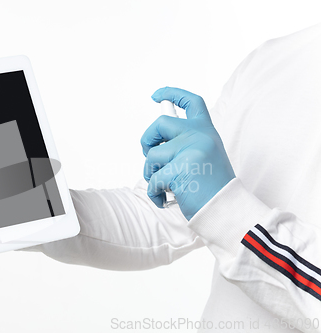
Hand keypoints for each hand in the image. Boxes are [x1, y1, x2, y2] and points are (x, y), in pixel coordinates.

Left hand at [141, 87, 234, 219]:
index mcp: (206, 131)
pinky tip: (165, 199)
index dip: (172, 93)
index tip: (157, 95)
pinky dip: (154, 193)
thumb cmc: (212, 187)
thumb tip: (155, 144)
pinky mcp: (180, 169)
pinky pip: (154, 179)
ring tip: (163, 185)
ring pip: (152, 155)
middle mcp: (199, 136)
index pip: (191, 102)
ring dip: (150, 173)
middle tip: (148, 153)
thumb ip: (186, 143)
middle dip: (147, 139)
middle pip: (160, 123)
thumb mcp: (205, 156)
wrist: (226, 210)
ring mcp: (190, 151)